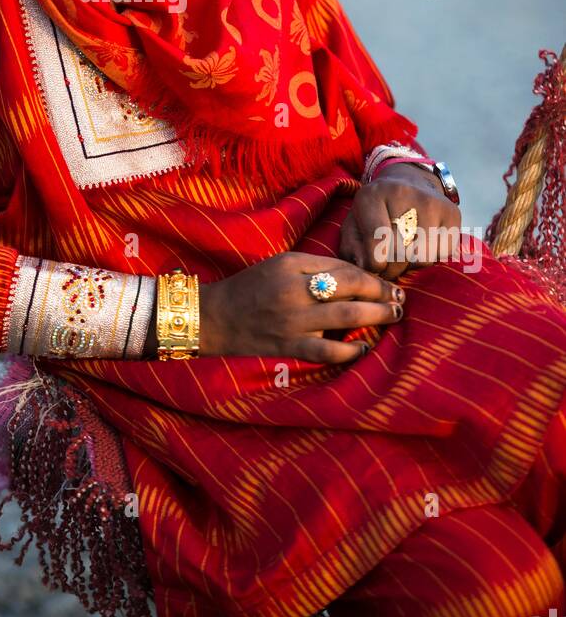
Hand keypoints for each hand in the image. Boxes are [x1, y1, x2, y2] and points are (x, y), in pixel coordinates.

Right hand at [190, 251, 404, 361]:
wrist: (215, 317)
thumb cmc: (251, 287)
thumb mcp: (279, 264)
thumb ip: (313, 266)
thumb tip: (355, 276)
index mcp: (291, 265)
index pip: (343, 267)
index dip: (371, 276)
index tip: (388, 281)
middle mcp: (294, 290)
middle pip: (351, 290)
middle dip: (382, 294)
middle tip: (401, 299)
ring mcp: (293, 321)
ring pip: (346, 318)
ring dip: (376, 317)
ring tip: (394, 316)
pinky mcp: (289, 347)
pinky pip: (328, 352)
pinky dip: (351, 351)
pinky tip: (365, 348)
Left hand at [339, 162, 462, 281]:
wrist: (408, 181)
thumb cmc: (376, 211)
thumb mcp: (354, 225)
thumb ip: (351, 250)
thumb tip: (366, 269)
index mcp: (373, 195)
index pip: (376, 241)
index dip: (375, 265)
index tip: (375, 268)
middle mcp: (403, 193)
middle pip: (400, 253)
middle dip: (392, 269)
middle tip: (389, 268)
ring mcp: (431, 202)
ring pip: (423, 258)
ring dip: (412, 265)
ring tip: (404, 255)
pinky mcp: (452, 212)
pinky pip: (442, 254)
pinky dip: (431, 257)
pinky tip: (422, 245)